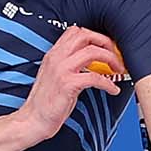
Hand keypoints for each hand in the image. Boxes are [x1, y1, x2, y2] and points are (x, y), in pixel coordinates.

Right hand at [16, 26, 123, 142]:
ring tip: (118, 69)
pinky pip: (95, 78)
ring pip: (92, 52)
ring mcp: (61, 70)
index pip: (75, 32)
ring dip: (111, 59)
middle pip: (85, 36)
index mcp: (53, 54)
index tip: (106, 46)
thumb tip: (93, 62)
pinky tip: (113, 89)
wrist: (33, 119)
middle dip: (105, 42)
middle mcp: (56, 58)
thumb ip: (69, 65)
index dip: (94, 35)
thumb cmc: (46, 102)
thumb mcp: (56, 76)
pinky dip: (109, 83)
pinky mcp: (67, 84)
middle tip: (115, 54)